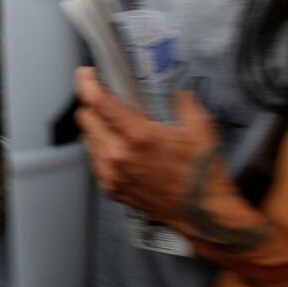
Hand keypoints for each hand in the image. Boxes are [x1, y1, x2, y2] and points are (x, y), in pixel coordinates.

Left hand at [74, 67, 225, 229]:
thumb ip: (184, 102)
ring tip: (114, 123)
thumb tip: (175, 93)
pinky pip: (94, 159)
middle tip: (103, 97)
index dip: (86, 83)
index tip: (85, 74)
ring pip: (87, 138)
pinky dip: (100, 148)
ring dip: (95, 126)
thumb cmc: (203, 172)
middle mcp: (118, 156)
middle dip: (91, 103)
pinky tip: (118, 146)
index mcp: (138, 136)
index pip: (98, 102)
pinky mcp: (110, 188)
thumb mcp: (201, 127)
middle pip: (85, 118)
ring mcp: (111, 174)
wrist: (202, 212)